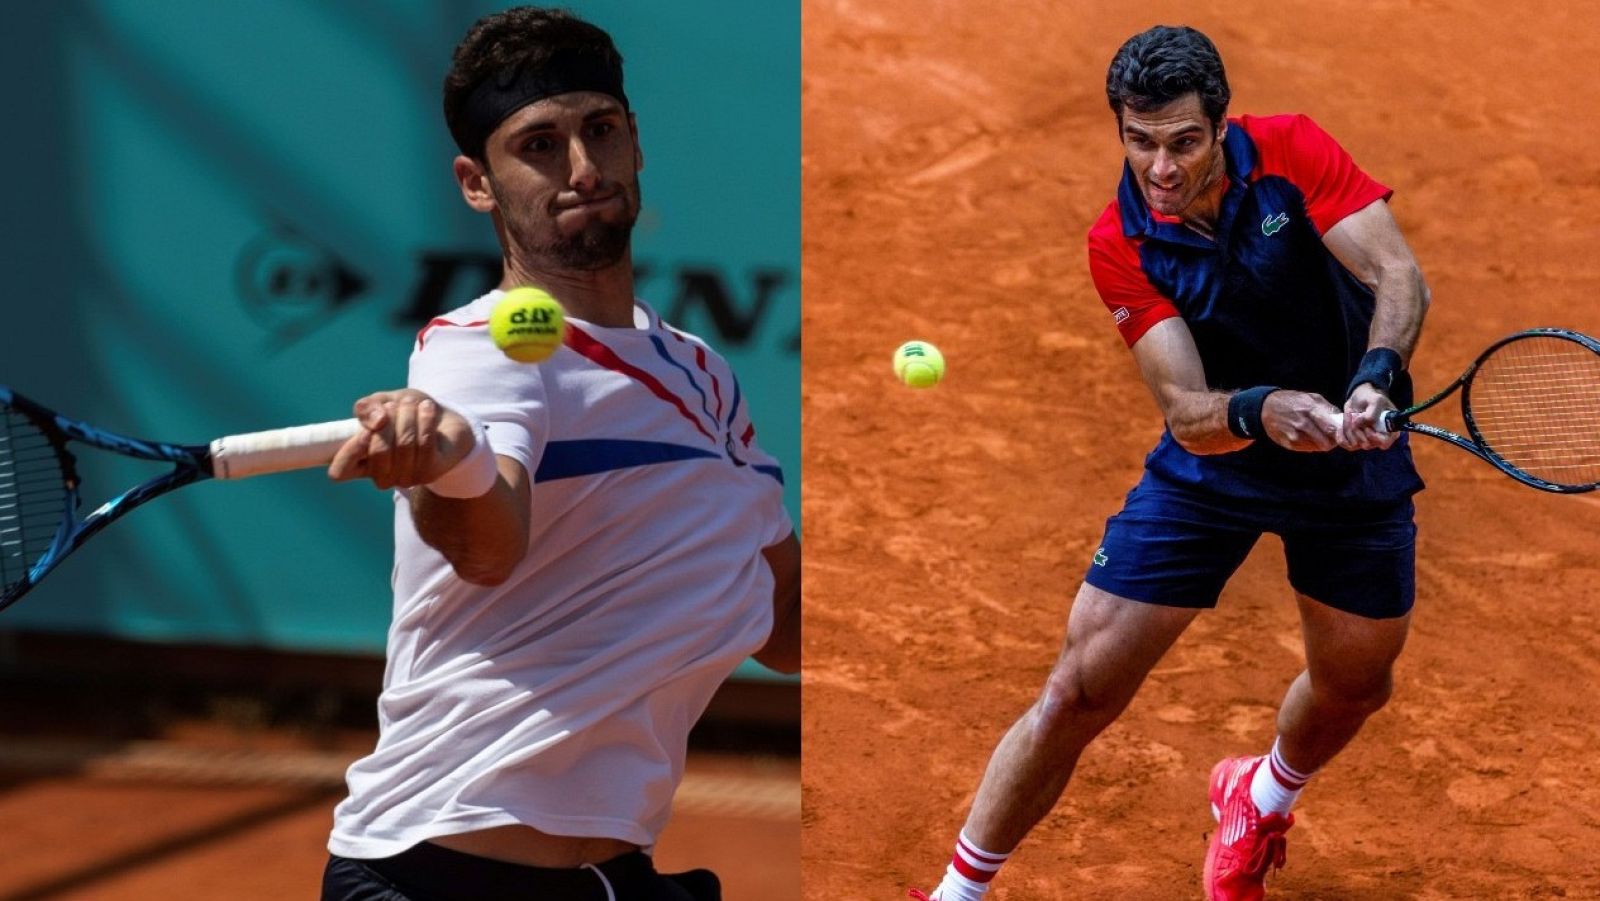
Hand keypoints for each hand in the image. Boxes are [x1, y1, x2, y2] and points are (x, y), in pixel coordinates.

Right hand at [327, 389, 477, 488]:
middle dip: (388, 420)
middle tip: (395, 406)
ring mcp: (407, 478)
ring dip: (407, 416)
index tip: (365, 428)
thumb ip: (368, 408)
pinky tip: (428, 408)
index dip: (350, 450)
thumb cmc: (405, 413)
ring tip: (411, 403)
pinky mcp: (431, 472)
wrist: (443, 418)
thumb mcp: (381, 403)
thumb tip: (376, 421)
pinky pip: (425, 443)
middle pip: (377, 451)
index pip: (340, 471)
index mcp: (361, 463)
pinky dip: (425, 419)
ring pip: (404, 445)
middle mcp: (382, 477)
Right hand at [1261, 390, 1344, 451]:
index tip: (1343, 433)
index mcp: (1310, 409)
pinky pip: (1308, 449)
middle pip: (1327, 443)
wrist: (1266, 408)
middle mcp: (1302, 423)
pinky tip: (1307, 436)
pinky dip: (1311, 445)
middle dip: (1333, 441)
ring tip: (1318, 434)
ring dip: (1322, 443)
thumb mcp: (1311, 397)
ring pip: (1318, 447)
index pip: (1332, 429)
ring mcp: (1294, 435)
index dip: (1341, 434)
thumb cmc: (1292, 401)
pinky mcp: (1288, 443)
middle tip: (1332, 436)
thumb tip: (1343, 420)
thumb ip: (1328, 408)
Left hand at [1339, 383, 1399, 450]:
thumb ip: (1371, 414)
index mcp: (1390, 429)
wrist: (1358, 398)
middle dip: (1358, 432)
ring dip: (1350, 430)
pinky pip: (1347, 444)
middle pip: (1368, 444)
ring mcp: (1367, 440)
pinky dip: (1342, 436)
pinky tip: (1341, 427)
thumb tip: (1359, 425)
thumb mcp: (1375, 400)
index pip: (1385, 443)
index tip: (1367, 429)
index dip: (1375, 438)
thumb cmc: (1371, 398)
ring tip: (1350, 416)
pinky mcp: (1356, 440)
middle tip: (1354, 419)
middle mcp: (1379, 437)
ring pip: (1356, 444)